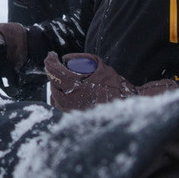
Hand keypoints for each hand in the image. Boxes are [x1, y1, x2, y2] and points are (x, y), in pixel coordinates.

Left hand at [44, 52, 176, 111]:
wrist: (128, 110)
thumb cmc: (116, 87)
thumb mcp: (102, 67)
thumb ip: (85, 59)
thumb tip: (66, 58)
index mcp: (74, 86)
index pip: (54, 71)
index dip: (50, 61)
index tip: (52, 56)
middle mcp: (68, 101)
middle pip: (53, 85)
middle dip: (55, 75)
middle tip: (61, 69)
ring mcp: (69, 113)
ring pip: (54, 98)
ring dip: (57, 88)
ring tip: (66, 83)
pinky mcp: (72, 121)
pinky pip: (60, 109)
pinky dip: (60, 100)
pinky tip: (67, 96)